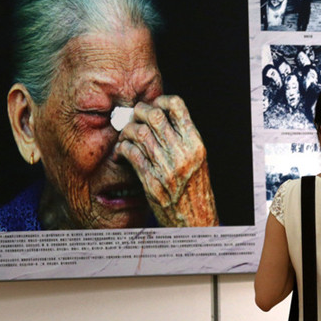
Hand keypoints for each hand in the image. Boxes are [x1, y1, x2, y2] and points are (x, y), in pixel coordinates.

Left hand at [116, 95, 218, 226]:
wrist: (196, 219)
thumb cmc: (195, 189)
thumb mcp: (197, 159)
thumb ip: (182, 139)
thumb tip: (161, 117)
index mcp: (196, 143)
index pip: (177, 106)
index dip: (160, 100)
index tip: (154, 106)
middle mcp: (182, 152)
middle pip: (153, 116)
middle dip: (138, 113)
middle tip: (134, 118)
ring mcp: (166, 167)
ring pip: (138, 133)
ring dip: (127, 131)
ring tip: (127, 136)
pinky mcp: (151, 181)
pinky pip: (130, 154)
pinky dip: (122, 149)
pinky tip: (123, 153)